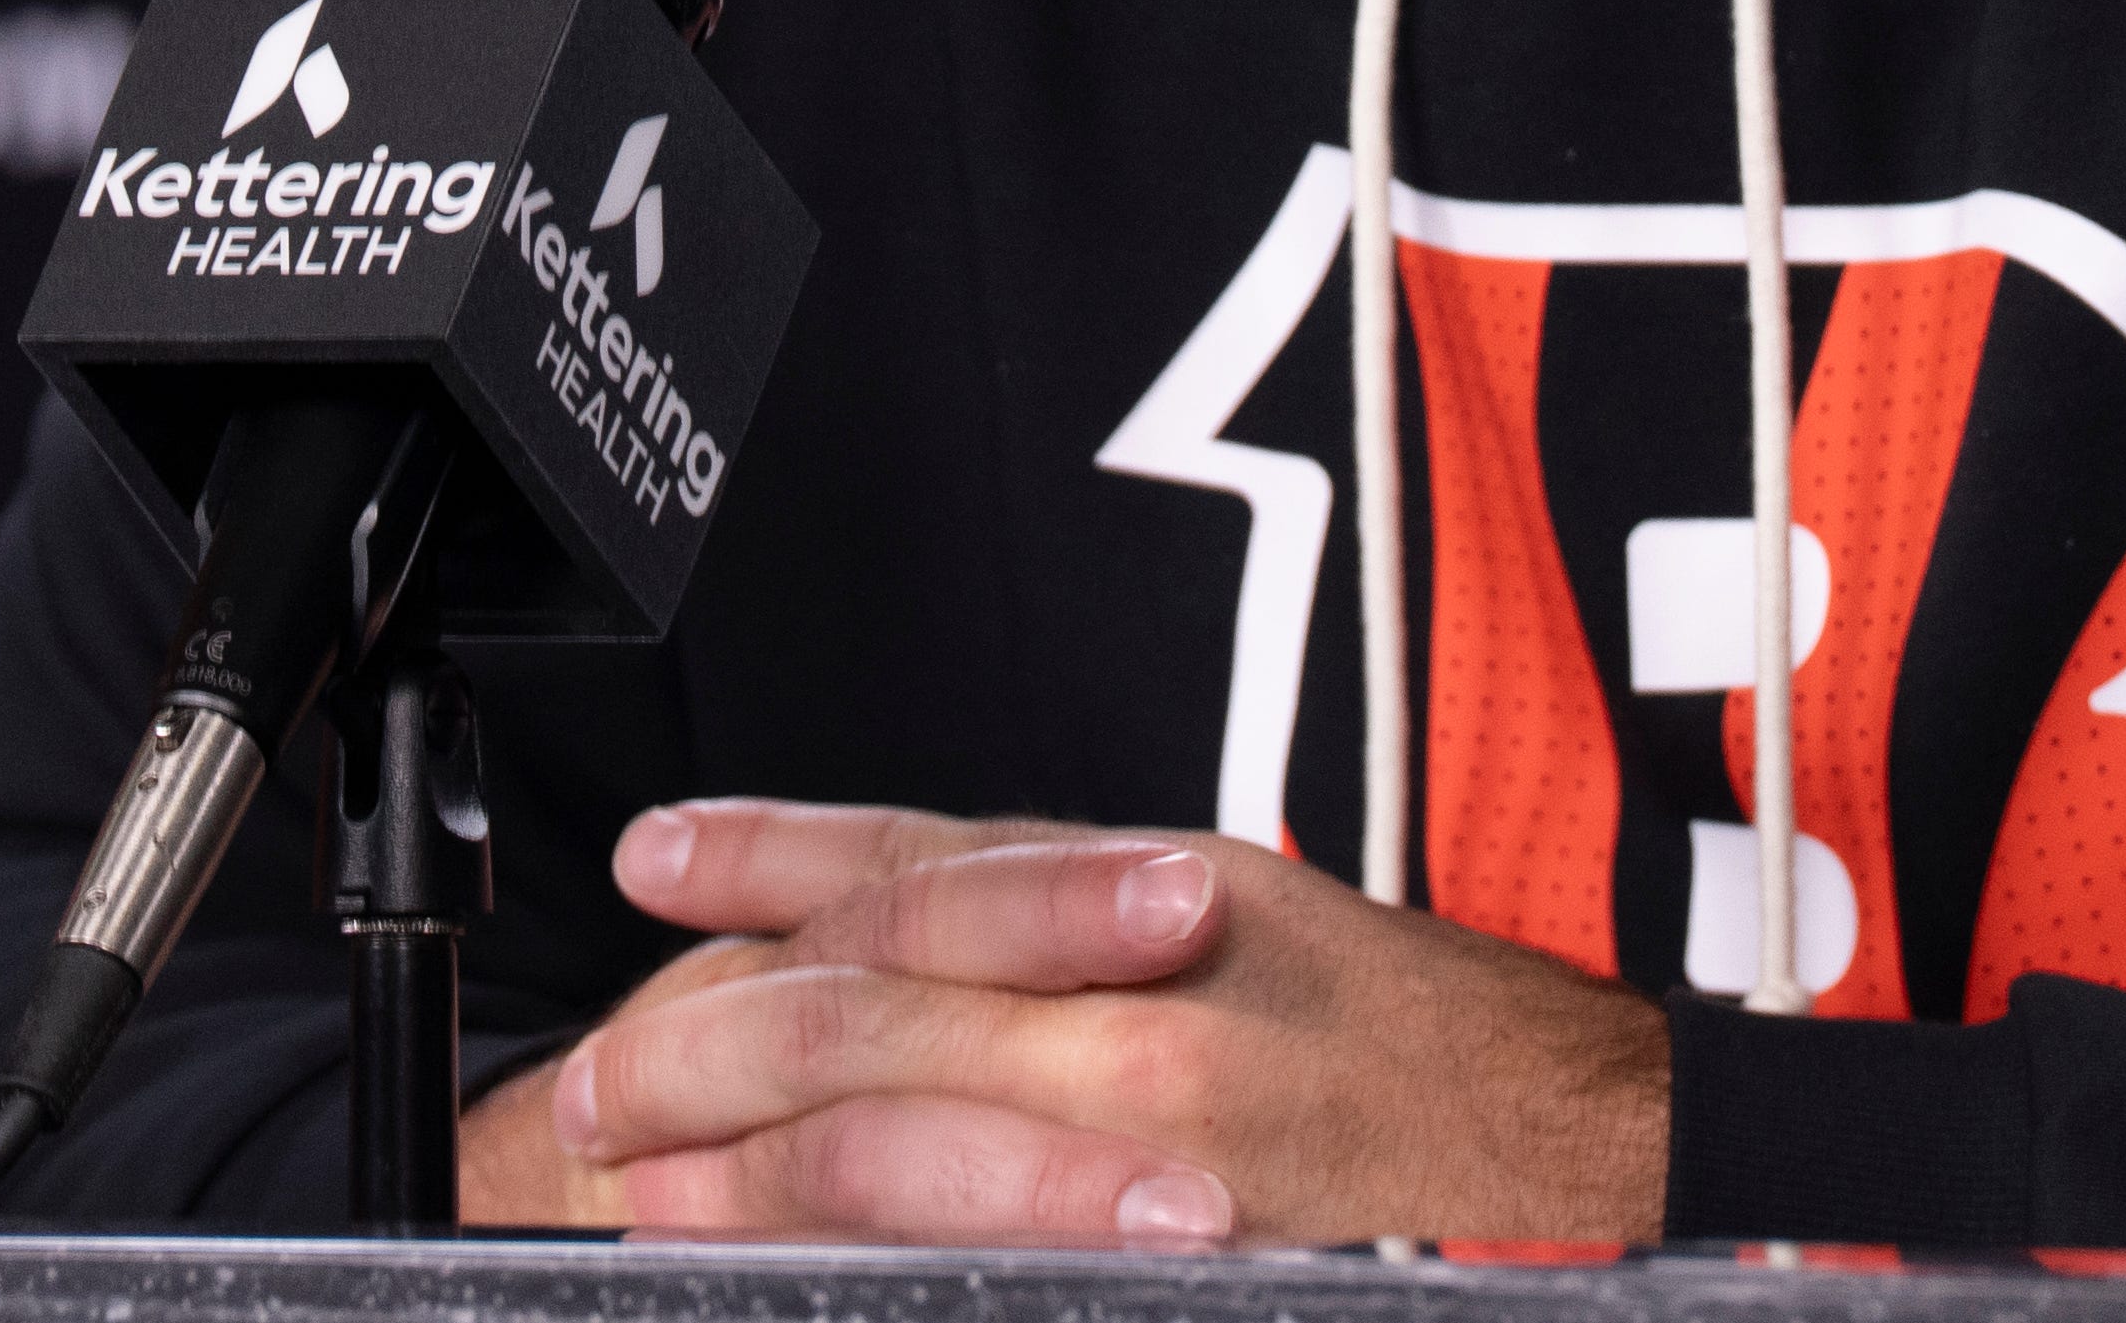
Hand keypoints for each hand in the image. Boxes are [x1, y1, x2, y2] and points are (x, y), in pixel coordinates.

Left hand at [465, 799, 1665, 1246]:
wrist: (1528, 1119)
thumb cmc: (1355, 999)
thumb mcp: (1182, 884)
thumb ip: (1008, 888)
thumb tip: (821, 890)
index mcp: (1138, 899)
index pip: (903, 880)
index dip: (758, 867)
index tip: (646, 870)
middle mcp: (1134, 1025)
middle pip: (867, 1017)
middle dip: (704, 1055)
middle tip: (596, 1084)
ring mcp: (1147, 1157)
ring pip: (899, 1147)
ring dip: (750, 1167)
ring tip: (646, 1181)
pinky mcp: (1168, 1251)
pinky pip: (985, 1249)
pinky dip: (874, 1250)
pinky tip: (796, 1258)